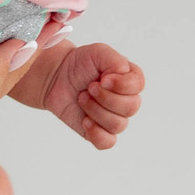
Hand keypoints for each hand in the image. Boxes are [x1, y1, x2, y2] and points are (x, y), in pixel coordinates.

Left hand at [27, 39, 144, 152]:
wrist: (56, 77)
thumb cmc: (80, 63)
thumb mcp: (98, 52)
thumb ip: (116, 60)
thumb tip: (123, 73)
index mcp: (130, 79)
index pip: (138, 86)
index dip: (121, 85)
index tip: (102, 78)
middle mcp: (126, 100)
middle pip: (131, 107)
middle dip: (106, 97)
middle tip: (89, 87)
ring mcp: (113, 117)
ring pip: (118, 125)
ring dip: (96, 110)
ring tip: (82, 98)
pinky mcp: (99, 131)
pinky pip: (108, 142)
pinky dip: (97, 133)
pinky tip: (85, 120)